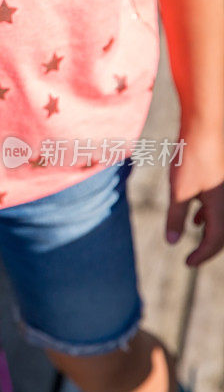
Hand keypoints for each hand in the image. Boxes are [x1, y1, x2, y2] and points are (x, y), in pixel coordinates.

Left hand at [166, 127, 223, 266]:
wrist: (205, 129)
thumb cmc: (191, 159)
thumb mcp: (179, 191)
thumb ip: (176, 218)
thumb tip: (173, 242)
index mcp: (221, 207)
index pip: (215, 241)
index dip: (201, 255)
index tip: (186, 263)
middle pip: (222, 233)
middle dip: (207, 247)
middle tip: (193, 258)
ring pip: (221, 219)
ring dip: (208, 230)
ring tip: (194, 239)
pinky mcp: (221, 181)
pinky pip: (219, 206)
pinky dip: (208, 215)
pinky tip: (195, 216)